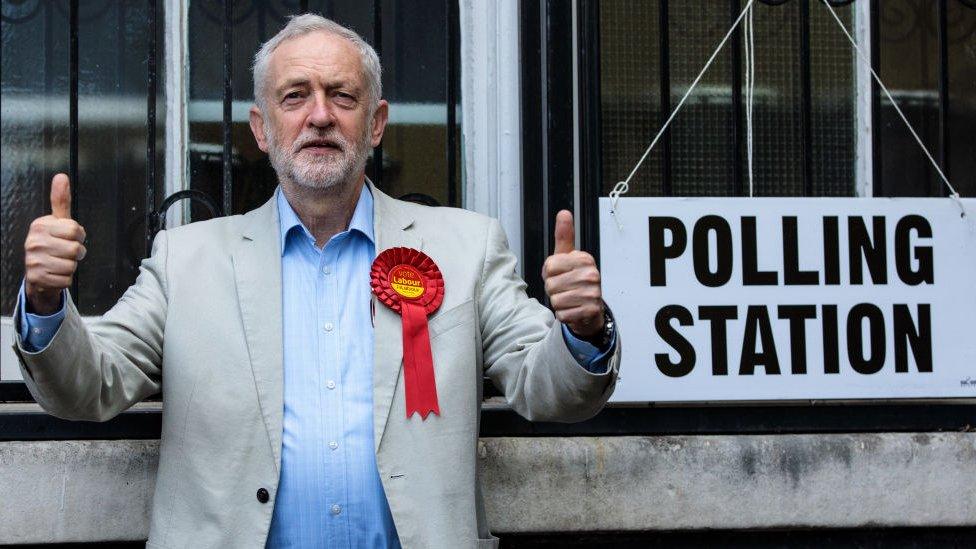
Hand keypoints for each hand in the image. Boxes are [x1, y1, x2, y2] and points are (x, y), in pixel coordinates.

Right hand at [24, 173, 86, 314]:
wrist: (38, 272)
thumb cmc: (52, 244)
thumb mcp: (58, 221)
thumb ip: (61, 201)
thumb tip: (61, 176)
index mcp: (40, 225)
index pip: (76, 230)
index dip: (79, 236)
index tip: (71, 238)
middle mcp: (33, 242)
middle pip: (76, 250)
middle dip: (77, 254)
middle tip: (66, 253)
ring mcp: (33, 261)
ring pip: (72, 266)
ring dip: (71, 267)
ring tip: (60, 262)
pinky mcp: (36, 278)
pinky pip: (66, 280)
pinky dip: (65, 279)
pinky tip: (56, 273)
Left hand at [542, 210, 604, 338]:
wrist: (590, 309)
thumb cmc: (576, 281)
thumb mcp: (567, 257)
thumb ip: (564, 236)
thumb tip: (564, 213)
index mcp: (584, 259)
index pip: (549, 266)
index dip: (549, 274)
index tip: (561, 275)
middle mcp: (591, 274)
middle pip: (551, 284)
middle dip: (553, 290)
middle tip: (566, 289)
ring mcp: (593, 293)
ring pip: (556, 300)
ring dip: (558, 303)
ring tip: (570, 299)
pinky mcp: (590, 310)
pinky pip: (562, 313)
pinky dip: (564, 315)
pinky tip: (574, 310)